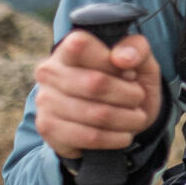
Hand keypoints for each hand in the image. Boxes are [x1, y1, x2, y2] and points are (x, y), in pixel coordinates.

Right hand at [32, 31, 163, 159]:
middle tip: (139, 98)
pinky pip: (88, 137)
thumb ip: (136, 48)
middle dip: (129, 95)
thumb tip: (122, 58)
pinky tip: (123, 135)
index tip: (130, 73)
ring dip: (127, 119)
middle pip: (96, 84)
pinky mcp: (48, 128)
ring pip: (96, 114)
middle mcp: (49, 72)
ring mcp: (45, 101)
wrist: (117, 118)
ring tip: (136, 118)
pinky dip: (114, 139)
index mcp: (68, 48)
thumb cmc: (126, 82)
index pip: (81, 45)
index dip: (113, 62)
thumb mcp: (140, 60)